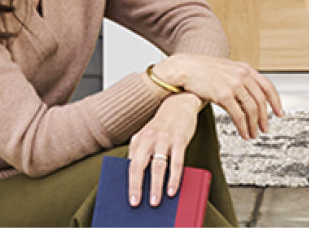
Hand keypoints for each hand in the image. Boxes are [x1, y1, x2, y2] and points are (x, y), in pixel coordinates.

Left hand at [127, 92, 203, 207]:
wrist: (179, 104)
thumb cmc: (162, 126)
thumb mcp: (147, 137)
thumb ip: (141, 154)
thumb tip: (138, 181)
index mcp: (138, 140)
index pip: (130, 165)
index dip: (129, 184)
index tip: (130, 200)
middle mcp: (149, 138)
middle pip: (139, 165)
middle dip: (137, 186)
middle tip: (137, 204)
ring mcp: (164, 138)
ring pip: (157, 165)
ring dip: (156, 186)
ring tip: (155, 202)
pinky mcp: (179, 139)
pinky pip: (176, 162)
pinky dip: (174, 178)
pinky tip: (172, 190)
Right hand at [150, 53, 282, 139]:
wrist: (186, 67)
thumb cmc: (203, 69)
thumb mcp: (227, 69)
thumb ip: (240, 78)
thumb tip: (250, 95)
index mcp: (245, 69)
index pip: (267, 86)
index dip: (276, 101)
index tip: (279, 112)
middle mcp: (241, 75)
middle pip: (261, 101)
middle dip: (264, 118)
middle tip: (264, 128)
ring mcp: (233, 85)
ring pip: (251, 109)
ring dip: (254, 125)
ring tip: (253, 134)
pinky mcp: (223, 95)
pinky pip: (238, 115)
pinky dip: (243, 127)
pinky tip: (244, 133)